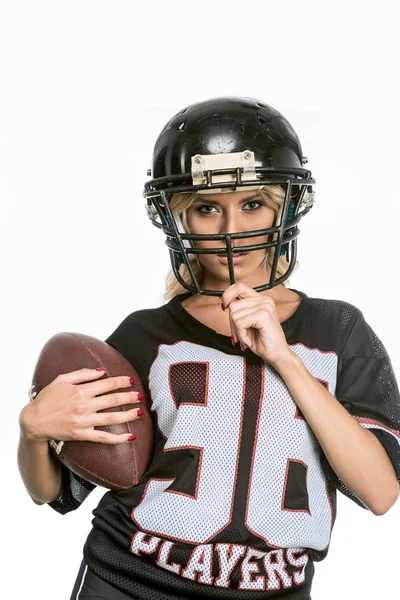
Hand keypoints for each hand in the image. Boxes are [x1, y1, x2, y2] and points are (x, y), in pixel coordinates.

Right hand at [19, 368, 143, 444]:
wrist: (33, 421)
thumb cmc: (47, 398)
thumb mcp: (62, 380)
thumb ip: (82, 374)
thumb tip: (101, 371)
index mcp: (80, 390)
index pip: (107, 384)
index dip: (120, 382)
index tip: (130, 381)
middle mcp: (84, 405)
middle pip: (112, 400)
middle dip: (129, 397)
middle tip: (140, 395)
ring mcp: (83, 421)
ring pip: (111, 418)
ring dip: (128, 415)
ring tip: (140, 412)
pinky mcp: (81, 434)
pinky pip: (103, 437)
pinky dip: (117, 438)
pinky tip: (130, 437)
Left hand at [221, 282, 293, 366]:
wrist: (278, 355)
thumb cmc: (264, 342)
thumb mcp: (247, 323)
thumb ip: (239, 311)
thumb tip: (224, 303)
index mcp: (261, 300)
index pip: (239, 287)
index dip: (227, 295)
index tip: (224, 306)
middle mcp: (264, 300)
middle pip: (233, 305)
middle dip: (232, 323)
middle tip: (241, 334)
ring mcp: (265, 307)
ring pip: (235, 315)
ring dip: (237, 331)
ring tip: (246, 338)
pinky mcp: (263, 315)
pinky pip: (240, 323)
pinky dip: (241, 335)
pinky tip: (249, 340)